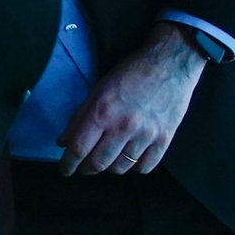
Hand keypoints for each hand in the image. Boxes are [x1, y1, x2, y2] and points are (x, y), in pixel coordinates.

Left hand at [58, 23, 207, 174]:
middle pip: (98, 163)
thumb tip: (64, 142)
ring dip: (109, 168)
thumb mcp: (98, 89)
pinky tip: (129, 158)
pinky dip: (134, 168)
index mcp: (102, 111)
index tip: (65, 170)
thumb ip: (80, 117)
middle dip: (86, 169)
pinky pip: (144, 167)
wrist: (170, 64)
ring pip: (121, 168)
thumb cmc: (130, 73)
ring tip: (107, 160)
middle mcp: (123, 126)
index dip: (68, 164)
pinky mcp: (164, 139)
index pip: (79, 148)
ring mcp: (146, 135)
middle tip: (84, 167)